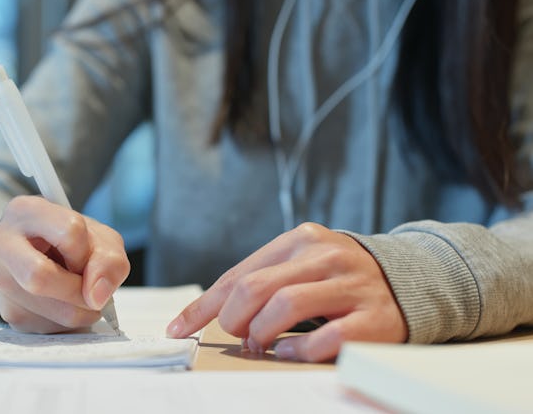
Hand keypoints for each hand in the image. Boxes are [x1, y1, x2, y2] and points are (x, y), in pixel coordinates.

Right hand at [0, 195, 129, 333]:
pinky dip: (65, 322)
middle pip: (39, 276)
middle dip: (77, 292)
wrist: (39, 255)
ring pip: (45, 310)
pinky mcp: (4, 308)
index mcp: (25, 210)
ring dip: (77, 312)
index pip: (69, 232)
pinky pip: (43, 327)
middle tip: (90, 293)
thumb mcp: (99, 239)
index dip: (87, 254)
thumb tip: (96, 296)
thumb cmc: (70, 242)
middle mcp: (0, 241)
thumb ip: (109, 261)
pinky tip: (64, 305)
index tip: (86, 260)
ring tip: (80, 297)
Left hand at [166, 222, 406, 361]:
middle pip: (255, 288)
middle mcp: (325, 255)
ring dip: (262, 332)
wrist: (411, 280)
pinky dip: (299, 349)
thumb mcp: (301, 264)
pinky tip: (289, 351)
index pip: (238, 274)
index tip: (178, 328)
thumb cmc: (338, 277)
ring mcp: (351, 285)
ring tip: (262, 344)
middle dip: (233, 320)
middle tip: (238, 335)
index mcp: (300, 239)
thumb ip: (262, 279)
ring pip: (285, 306)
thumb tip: (211, 314)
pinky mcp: (374, 318)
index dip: (203, 306)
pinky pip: (326, 337)